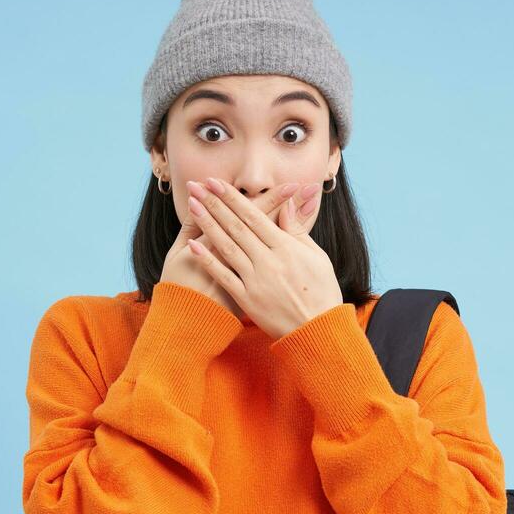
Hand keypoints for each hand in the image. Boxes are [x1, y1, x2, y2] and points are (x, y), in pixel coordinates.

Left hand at [182, 176, 342, 339]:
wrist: (318, 331)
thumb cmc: (322, 292)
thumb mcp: (316, 256)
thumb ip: (297, 231)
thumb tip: (286, 205)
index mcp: (286, 248)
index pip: (254, 216)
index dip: (232, 198)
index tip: (216, 183)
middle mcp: (268, 261)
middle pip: (236, 226)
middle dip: (214, 204)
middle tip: (197, 186)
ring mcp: (256, 280)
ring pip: (227, 247)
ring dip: (208, 225)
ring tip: (192, 206)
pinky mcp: (247, 300)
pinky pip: (224, 276)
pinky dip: (208, 260)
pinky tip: (193, 245)